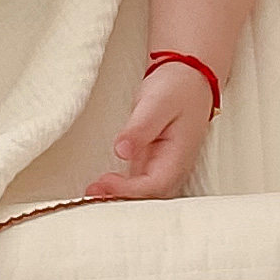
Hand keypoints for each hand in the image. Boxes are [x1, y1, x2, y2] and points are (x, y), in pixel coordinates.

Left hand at [85, 55, 215, 201]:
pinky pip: (136, 184)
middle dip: (121, 200)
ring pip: (142, 195)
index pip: (155, 186)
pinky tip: (101, 187)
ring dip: (118, 197)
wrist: (188, 78)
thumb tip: (122, 151)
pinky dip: (119, 189)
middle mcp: (172, 168)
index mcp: (178, 156)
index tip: (105, 182)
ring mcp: (161, 167)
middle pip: (149, 198)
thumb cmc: (177, 88)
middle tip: (91, 194)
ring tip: (91, 193)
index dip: (129, 190)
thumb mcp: (158, 102)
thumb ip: (140, 128)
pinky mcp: (151, 163)